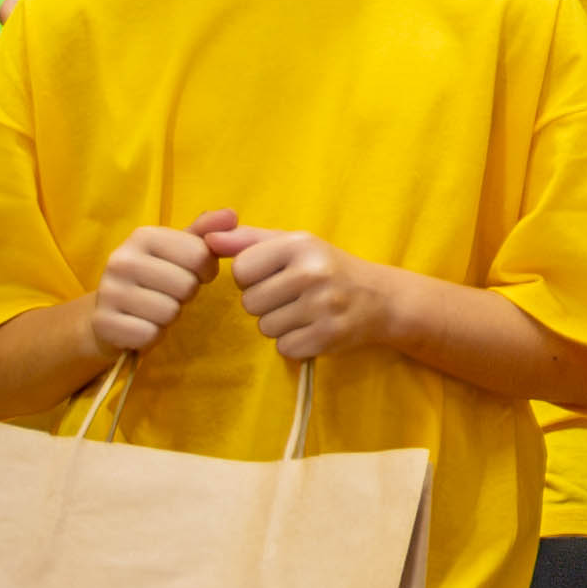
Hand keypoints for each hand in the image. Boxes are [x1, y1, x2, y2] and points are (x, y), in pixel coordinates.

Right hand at [87, 223, 208, 359]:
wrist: (109, 312)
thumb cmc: (154, 277)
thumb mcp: (179, 249)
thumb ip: (206, 232)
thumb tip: (231, 215)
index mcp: (143, 236)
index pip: (200, 254)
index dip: (205, 270)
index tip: (191, 273)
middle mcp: (121, 260)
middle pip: (187, 285)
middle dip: (186, 294)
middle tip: (168, 293)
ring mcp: (108, 292)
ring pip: (169, 312)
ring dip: (169, 316)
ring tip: (154, 308)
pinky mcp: (103, 323)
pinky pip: (149, 334)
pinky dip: (152, 335)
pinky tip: (141, 324)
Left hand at [216, 221, 385, 363]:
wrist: (380, 298)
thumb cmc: (326, 266)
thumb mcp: (293, 244)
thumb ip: (247, 240)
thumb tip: (206, 240)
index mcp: (300, 244)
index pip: (241, 269)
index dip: (251, 277)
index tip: (274, 275)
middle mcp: (313, 273)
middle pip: (250, 302)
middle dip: (265, 303)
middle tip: (292, 296)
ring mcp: (323, 307)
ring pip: (265, 328)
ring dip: (279, 324)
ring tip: (303, 312)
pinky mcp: (328, 336)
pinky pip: (284, 348)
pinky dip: (294, 343)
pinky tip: (312, 328)